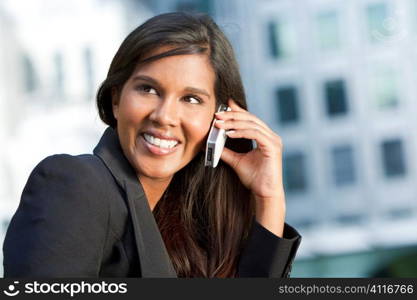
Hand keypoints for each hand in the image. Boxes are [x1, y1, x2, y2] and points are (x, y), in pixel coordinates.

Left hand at [215, 99, 285, 235]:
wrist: (264, 193)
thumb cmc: (254, 178)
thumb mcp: (236, 161)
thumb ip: (226, 150)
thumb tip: (212, 143)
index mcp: (265, 137)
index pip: (250, 119)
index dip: (238, 111)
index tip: (224, 106)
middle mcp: (271, 136)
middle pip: (250, 119)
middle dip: (232, 115)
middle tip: (217, 115)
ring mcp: (274, 140)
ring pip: (252, 124)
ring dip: (234, 123)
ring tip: (220, 125)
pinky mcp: (273, 147)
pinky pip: (256, 134)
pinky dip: (241, 132)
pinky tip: (229, 134)